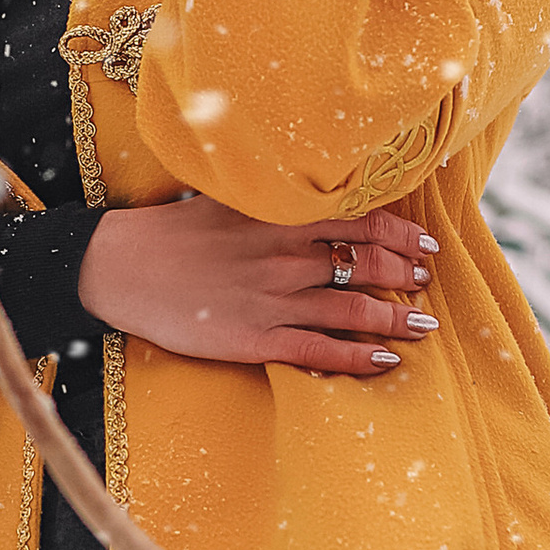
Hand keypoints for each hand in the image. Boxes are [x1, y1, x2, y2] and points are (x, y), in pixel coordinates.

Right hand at [79, 194, 438, 377]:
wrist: (122, 267)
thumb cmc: (175, 231)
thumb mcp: (230, 196)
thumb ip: (276, 196)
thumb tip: (319, 188)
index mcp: (282, 217)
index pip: (363, 221)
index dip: (403, 234)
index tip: (425, 243)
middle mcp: (286, 256)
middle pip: (368, 266)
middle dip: (405, 276)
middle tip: (426, 283)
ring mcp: (274, 301)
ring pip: (354, 313)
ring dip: (396, 320)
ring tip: (423, 324)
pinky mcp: (256, 339)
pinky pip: (320, 352)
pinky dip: (359, 358)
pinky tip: (387, 362)